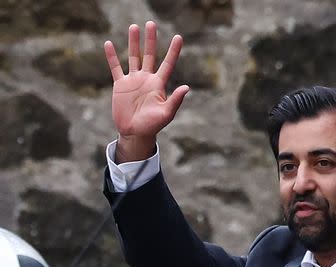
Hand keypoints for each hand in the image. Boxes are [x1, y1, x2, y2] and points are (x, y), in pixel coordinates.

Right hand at [104, 21, 189, 161]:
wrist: (135, 133)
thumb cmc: (153, 125)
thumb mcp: (167, 113)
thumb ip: (175, 100)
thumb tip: (187, 87)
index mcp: (159, 84)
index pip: (168, 63)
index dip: (173, 51)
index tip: (178, 37)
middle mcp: (147, 79)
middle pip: (150, 55)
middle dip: (151, 40)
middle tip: (151, 24)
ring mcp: (133, 80)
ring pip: (133, 57)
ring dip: (133, 43)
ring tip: (134, 27)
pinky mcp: (120, 85)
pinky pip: (116, 67)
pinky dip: (112, 56)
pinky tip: (109, 43)